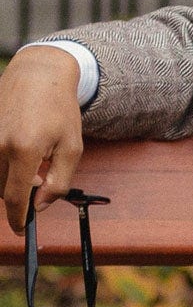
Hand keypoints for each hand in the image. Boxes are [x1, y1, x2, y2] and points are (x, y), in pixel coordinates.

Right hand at [0, 46, 84, 233]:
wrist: (38, 76)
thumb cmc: (60, 111)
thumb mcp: (72, 149)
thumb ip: (59, 183)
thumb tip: (40, 206)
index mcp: (24, 150)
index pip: (15, 197)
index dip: (18, 219)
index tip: (22, 230)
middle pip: (3, 189)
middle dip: (22, 193)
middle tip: (42, 178)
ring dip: (12, 179)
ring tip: (35, 162)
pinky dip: (4, 165)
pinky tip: (20, 151)